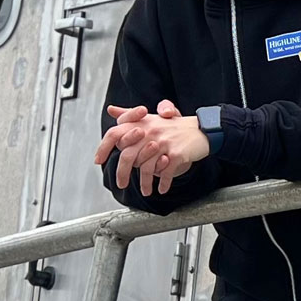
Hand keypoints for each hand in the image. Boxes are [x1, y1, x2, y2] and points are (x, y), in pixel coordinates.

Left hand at [95, 101, 210, 195]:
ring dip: (144, 184)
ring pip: (146, 168)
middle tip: (121, 184)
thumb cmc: (175, 126)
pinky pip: (164, 173)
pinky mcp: (176, 154)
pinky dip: (163, 184)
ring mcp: (163, 143)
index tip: (98, 161)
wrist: (202, 130)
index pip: (115, 134)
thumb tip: (111, 109)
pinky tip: (162, 188)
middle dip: (122, 174)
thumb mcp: (151, 118)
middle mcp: (150, 132)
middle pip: (128, 156)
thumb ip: (130, 114)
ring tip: (146, 191)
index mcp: (142, 124)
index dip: (104, 148)